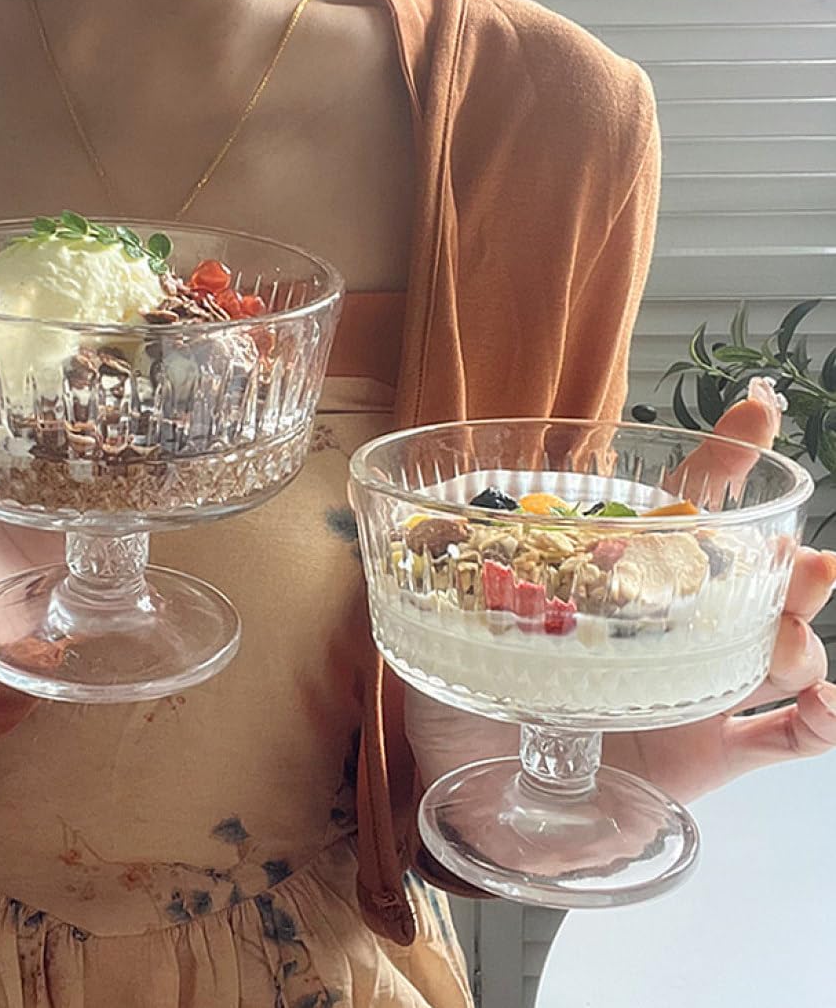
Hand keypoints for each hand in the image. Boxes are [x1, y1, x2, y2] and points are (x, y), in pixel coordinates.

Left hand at [406, 381, 835, 801]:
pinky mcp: (707, 758)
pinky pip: (784, 740)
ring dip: (800, 629)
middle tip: (794, 551)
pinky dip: (820, 721)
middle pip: (748, 585)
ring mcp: (693, 696)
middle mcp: (666, 637)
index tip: (756, 412)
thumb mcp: (443, 636)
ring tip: (795, 615)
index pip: (676, 519)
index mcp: (615, 593)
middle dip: (785, 561)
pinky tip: (820, 701)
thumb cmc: (462, 718)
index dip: (720, 466)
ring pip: (776, 652)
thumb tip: (423, 522)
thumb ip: (443, 584)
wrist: (477, 808)